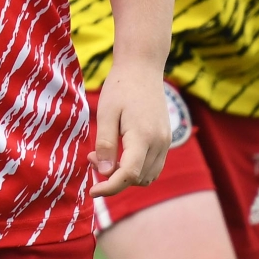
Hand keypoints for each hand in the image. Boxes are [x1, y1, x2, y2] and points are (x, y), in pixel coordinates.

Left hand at [90, 68, 170, 196]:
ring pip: (147, 176)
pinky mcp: (166, 139)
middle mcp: (159, 143)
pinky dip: (136, 168)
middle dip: (114, 178)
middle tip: (93, 159)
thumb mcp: (105, 113)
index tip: (92, 191)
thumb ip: (105, 144)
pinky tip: (119, 152)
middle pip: (138, 179)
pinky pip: (153, 165)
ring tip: (103, 155)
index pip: (129, 175)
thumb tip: (104, 174)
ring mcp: (166, 142)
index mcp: (143, 136)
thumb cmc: (120, 87)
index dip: (110, 188)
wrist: (142, 67)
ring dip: (126, 175)